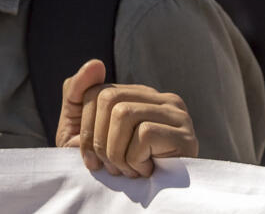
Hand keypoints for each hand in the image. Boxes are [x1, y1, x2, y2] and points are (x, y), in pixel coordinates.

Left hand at [57, 58, 196, 176]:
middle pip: (109, 99)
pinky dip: (135, 160)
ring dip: (116, 154)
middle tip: (110, 167)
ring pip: (124, 115)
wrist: (154, 207)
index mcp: (140, 96)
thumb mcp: (87, 136)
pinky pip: (144, 135)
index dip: (85, 129)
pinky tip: (146, 171)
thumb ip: (79, 98)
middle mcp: (162, 98)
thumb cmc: (119, 170)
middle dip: (98, 141)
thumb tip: (94, 64)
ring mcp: (177, 114)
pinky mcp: (185, 135)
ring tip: (128, 170)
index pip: (98, 92)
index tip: (91, 160)